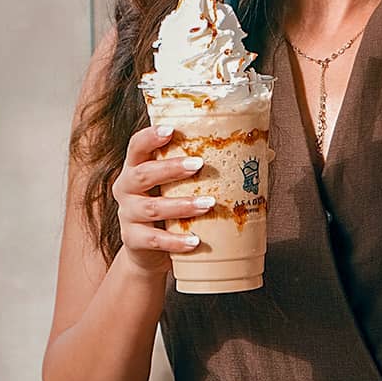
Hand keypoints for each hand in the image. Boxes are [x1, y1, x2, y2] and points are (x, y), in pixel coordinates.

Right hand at [112, 124, 214, 274]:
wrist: (149, 250)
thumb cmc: (169, 209)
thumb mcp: (175, 186)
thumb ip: (195, 170)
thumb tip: (255, 153)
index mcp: (135, 168)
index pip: (136, 147)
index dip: (150, 137)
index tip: (171, 130)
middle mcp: (126, 189)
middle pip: (143, 175)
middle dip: (171, 169)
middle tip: (199, 164)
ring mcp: (128, 215)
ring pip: (152, 208)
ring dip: (181, 205)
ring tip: (208, 204)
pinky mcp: (133, 240)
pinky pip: (154, 240)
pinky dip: (175, 241)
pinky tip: (194, 241)